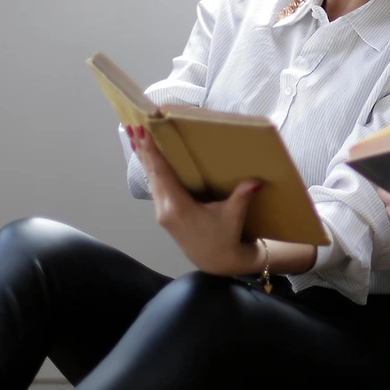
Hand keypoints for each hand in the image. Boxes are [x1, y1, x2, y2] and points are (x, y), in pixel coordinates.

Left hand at [129, 125, 262, 275]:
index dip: (152, 152)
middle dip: (143, 150)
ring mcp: (162, 213)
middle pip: (152, 174)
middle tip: (134, 126)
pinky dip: (151, 169)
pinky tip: (148, 159)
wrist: (217, 263)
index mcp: (177, 207)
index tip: (143, 133)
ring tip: (136, 136)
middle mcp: (165, 210)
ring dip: (145, 158)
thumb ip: (242, 196)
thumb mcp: (234, 216)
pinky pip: (155, 186)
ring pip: (151, 179)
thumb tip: (256, 181)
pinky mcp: (164, 214)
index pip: (162, 174)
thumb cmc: (225, 238)